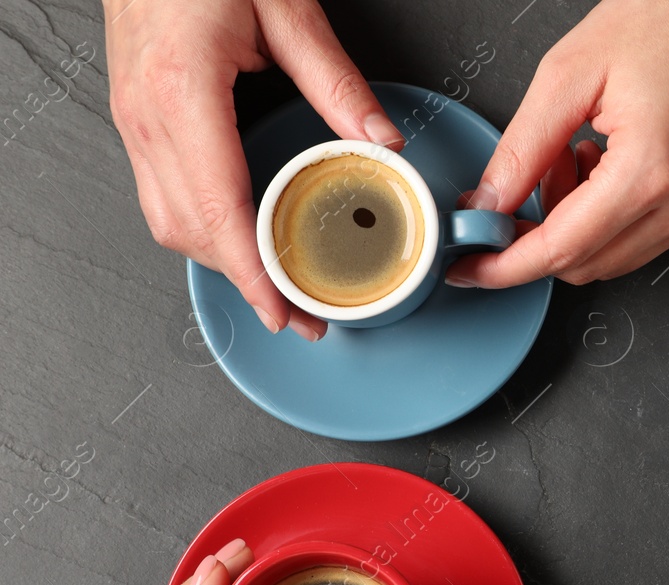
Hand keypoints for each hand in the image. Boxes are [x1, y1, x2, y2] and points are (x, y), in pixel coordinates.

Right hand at [103, 0, 405, 340]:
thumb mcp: (285, 9)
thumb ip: (336, 82)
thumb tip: (382, 141)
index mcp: (182, 91)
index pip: (219, 208)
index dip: (252, 273)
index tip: (284, 311)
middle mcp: (146, 112)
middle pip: (190, 229)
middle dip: (244, 283)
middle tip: (301, 314)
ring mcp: (131, 116)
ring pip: (167, 219)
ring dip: (219, 260)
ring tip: (275, 286)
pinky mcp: (133, 114)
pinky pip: (160, 192)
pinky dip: (200, 227)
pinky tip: (239, 237)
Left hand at [445, 0, 668, 287]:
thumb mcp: (569, 72)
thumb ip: (522, 147)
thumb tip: (490, 203)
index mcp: (650, 169)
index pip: (562, 248)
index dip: (508, 264)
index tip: (473, 265)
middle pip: (587, 264)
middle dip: (540, 237)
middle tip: (525, 183)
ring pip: (615, 258)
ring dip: (577, 227)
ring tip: (575, 157)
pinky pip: (646, 239)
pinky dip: (610, 219)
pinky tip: (606, 165)